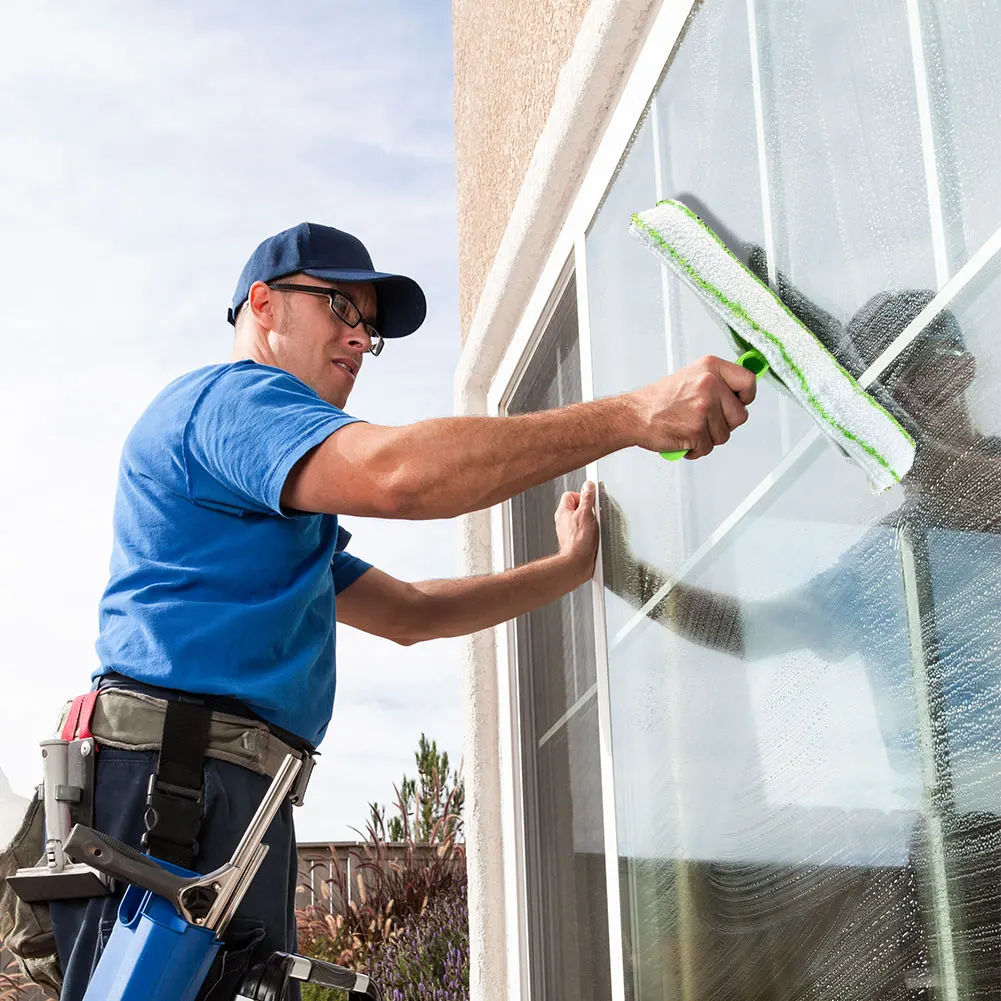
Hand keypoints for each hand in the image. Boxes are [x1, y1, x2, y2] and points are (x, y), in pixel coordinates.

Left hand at [555, 480, 598, 583]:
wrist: (578, 563)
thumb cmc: (579, 541)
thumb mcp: (586, 513)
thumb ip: (587, 497)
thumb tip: (588, 485)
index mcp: (563, 511)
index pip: (570, 494)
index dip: (582, 495)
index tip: (591, 501)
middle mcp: (563, 521)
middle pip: (578, 507)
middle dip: (588, 510)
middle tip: (594, 515)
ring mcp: (569, 531)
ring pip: (582, 519)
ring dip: (591, 522)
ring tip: (595, 528)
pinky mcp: (576, 540)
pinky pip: (585, 531)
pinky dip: (591, 533)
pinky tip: (595, 537)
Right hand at [629, 355, 755, 458]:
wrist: (634, 415)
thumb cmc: (658, 400)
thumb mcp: (690, 377)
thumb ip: (716, 382)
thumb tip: (739, 393)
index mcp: (711, 367)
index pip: (748, 381)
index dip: (746, 397)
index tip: (738, 402)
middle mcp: (710, 384)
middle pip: (740, 415)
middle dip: (724, 424)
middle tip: (704, 421)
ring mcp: (704, 407)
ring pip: (724, 435)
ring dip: (708, 438)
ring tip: (689, 427)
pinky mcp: (697, 430)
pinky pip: (708, 448)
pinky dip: (695, 449)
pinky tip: (683, 438)